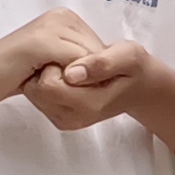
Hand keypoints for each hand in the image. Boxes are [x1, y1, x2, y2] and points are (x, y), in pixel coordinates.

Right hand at [0, 8, 103, 107]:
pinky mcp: (42, 42)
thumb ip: (75, 61)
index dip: (96, 74)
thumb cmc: (11, 75)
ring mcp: (52, 26)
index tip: (76, 87)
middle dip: (91, 77)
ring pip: (91, 60)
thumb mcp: (51, 64)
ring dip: (80, 82)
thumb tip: (107, 72)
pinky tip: (51, 88)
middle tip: (65, 90)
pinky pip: (77, 65)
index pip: (101, 48)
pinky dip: (72, 82)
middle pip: (100, 53)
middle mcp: (61, 16)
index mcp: (65, 18)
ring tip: (53, 87)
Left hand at [22, 27, 162, 133]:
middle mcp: (74, 117)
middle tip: (69, 59)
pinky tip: (65, 77)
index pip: (48, 84)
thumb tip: (71, 73)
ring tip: (69, 67)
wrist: (141, 89)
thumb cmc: (135, 69)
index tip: (72, 54)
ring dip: (44, 77)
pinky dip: (46, 84)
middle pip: (36, 91)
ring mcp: (65, 120)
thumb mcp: (128, 56)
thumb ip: (102, 63)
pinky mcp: (59, 118)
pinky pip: (37, 98)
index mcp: (90, 104)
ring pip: (33, 94)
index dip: (54, 63)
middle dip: (46, 70)